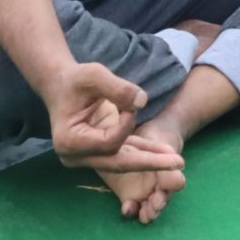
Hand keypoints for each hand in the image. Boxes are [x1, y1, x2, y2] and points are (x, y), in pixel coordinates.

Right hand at [45, 59, 182, 173]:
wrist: (62, 85)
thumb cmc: (75, 80)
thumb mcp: (94, 75)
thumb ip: (118, 88)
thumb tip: (142, 101)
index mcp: (70, 141)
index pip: (108, 142)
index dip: (126, 125)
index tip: (130, 103)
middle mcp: (77, 156)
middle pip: (118, 162)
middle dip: (149, 162)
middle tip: (178, 163)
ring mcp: (87, 158)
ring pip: (123, 161)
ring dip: (151, 160)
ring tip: (177, 161)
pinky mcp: (99, 153)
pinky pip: (124, 153)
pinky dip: (144, 152)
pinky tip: (165, 154)